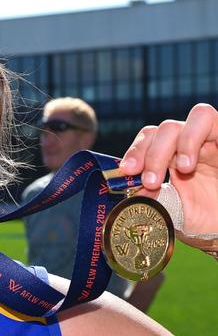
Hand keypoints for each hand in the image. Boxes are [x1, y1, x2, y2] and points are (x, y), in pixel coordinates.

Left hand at [119, 103, 217, 248]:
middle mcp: (191, 143)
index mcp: (172, 156)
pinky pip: (211, 120)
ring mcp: (212, 139)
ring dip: (180, 142)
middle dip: (153, 153)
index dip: (136, 151)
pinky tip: (189, 163)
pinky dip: (194, 137)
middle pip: (166, 128)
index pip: (149, 139)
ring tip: (182, 169)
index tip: (126, 171)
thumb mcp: (174, 212)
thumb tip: (129, 195)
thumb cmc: (205, 218)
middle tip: (150, 181)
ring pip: (193, 118)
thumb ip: (153, 200)